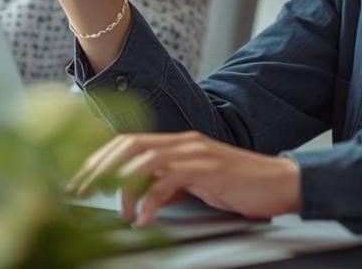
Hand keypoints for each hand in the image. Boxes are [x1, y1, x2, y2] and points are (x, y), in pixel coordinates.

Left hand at [66, 131, 301, 226]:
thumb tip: (149, 196)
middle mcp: (183, 143)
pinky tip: (145, 219)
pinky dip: (151, 201)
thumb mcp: (200, 183)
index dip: (99, 158)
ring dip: (123, 186)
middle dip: (98, 167)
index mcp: (179, 143)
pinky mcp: (208, 170)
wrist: (282, 182)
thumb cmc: (243, 185)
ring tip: (119, 212)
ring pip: (144, 159)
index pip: (128, 142)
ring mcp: (195, 154)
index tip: (79, 178)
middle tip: (79, 190)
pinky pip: (169, 181)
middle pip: (128, 145)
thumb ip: (173, 183)